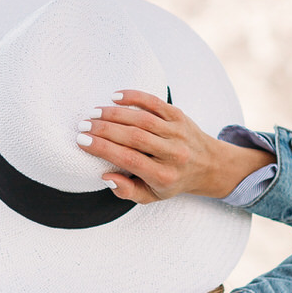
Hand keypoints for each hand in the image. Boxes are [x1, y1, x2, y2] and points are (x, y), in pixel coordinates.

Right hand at [76, 91, 270, 204]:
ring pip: (142, 119)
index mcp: (164, 175)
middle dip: (104, 129)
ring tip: (93, 113)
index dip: (103, 149)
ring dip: (114, 113)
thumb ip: (127, 191)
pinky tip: (115, 97)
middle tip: (83, 125)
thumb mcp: (151, 195)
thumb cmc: (173, 181)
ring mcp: (177, 132)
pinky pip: (155, 103)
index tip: (82, 141)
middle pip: (133, 137)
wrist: (209, 165)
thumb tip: (106, 177)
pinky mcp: (179, 115)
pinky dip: (134, 97)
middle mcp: (173, 153)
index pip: (129, 159)